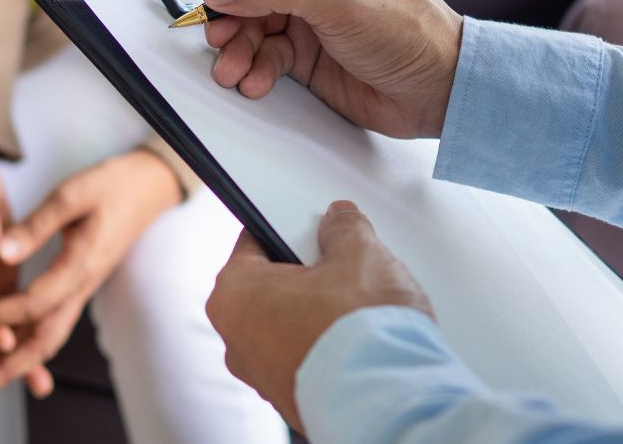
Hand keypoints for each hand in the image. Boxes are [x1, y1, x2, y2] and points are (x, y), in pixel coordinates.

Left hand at [0, 149, 182, 403]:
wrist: (149, 187)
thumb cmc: (112, 185)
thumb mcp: (71, 194)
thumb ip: (35, 226)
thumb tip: (1, 253)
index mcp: (80, 265)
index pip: (34, 303)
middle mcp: (82, 285)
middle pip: (46, 339)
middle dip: (10, 365)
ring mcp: (83, 287)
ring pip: (50, 336)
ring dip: (18, 360)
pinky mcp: (80, 284)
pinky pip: (54, 322)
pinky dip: (29, 340)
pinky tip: (9, 345)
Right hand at [203, 0, 463, 137]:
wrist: (436, 92)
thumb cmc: (412, 33)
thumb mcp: (340, 0)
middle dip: (230, 6)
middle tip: (219, 32)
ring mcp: (308, 3)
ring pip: (248, 14)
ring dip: (236, 43)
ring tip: (233, 67)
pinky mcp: (304, 43)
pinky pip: (262, 47)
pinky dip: (253, 65)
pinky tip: (255, 79)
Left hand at [206, 200, 432, 431]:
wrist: (388, 401)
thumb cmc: (360, 334)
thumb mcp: (359, 254)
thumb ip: (344, 229)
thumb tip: (339, 221)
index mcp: (234, 295)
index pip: (254, 241)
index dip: (289, 229)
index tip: (311, 227)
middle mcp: (237, 342)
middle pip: (271, 286)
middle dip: (307, 274)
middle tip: (344, 267)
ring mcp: (263, 377)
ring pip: (288, 326)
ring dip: (318, 313)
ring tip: (359, 307)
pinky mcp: (291, 402)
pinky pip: (306, 359)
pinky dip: (327, 348)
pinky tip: (359, 340)